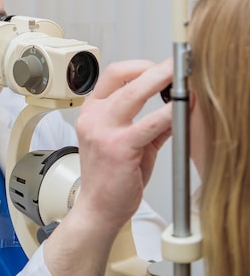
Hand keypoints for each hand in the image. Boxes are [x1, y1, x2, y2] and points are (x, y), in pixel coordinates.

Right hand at [75, 58, 172, 231]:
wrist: (98, 210)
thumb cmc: (111, 178)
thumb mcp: (128, 142)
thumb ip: (151, 124)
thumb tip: (177, 107)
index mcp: (93, 111)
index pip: (114, 74)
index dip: (139, 66)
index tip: (160, 68)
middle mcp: (94, 117)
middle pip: (124, 76)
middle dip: (155, 68)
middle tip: (176, 65)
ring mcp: (103, 131)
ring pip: (135, 93)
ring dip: (162, 81)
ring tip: (182, 81)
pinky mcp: (118, 148)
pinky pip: (148, 124)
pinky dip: (167, 113)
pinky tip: (180, 110)